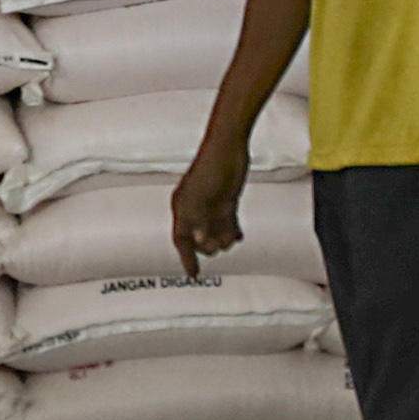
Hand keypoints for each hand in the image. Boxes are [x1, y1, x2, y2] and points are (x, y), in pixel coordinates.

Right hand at [169, 137, 246, 273]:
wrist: (230, 146)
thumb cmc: (212, 166)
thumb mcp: (201, 197)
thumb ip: (198, 220)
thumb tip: (200, 241)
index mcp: (183, 206)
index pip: (181, 238)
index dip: (186, 257)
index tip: (193, 273)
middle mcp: (195, 207)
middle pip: (200, 238)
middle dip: (210, 245)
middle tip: (221, 245)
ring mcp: (211, 204)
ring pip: (215, 231)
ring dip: (224, 238)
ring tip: (232, 238)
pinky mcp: (226, 200)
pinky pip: (227, 222)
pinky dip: (232, 230)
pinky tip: (237, 234)